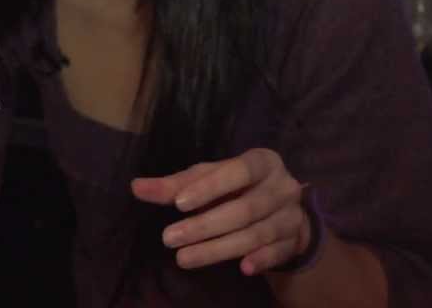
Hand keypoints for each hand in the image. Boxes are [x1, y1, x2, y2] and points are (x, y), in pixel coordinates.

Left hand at [130, 148, 310, 275]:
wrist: (283, 210)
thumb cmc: (238, 188)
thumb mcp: (210, 179)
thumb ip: (177, 185)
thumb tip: (136, 187)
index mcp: (263, 162)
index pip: (238, 171)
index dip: (210, 187)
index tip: (179, 203)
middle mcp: (283, 186)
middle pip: (244, 209)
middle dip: (204, 226)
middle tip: (169, 238)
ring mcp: (292, 215)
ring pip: (255, 234)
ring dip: (218, 249)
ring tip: (183, 258)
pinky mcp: (295, 240)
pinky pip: (277, 252)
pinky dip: (261, 260)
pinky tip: (242, 269)